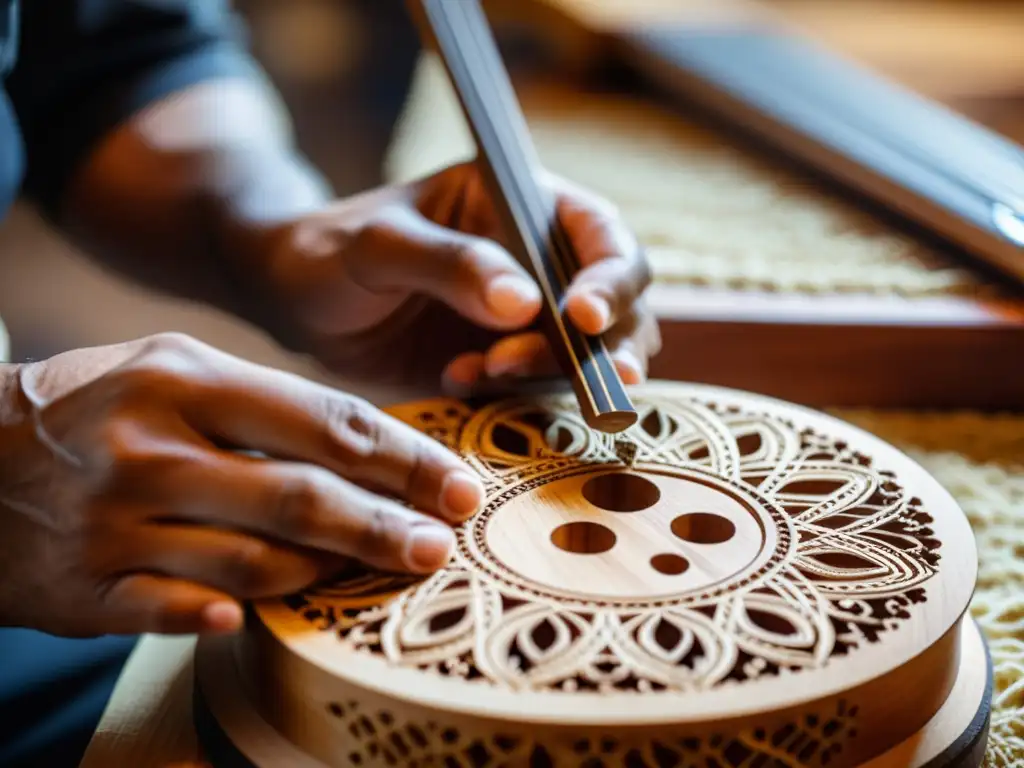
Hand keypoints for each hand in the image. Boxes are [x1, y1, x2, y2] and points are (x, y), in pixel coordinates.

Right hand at [0, 334, 483, 637]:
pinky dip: (226, 614)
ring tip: (376, 571)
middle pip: (299, 498)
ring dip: (325, 572)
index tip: (460, 487)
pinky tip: (259, 614)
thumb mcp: (174, 370)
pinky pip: (175, 612)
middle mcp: (150, 449)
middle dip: (384, 527)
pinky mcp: (84, 588)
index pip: (324, 422)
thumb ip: (267, 407)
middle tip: (441, 545)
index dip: (404, 459)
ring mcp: (113, 523)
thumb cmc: (99, 407)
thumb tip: (375, 451)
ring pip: (252, 563)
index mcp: (184, 380)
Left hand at [252, 160, 660, 393]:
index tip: (584, 318)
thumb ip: (449, 263)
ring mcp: (530, 321)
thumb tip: (525, 303)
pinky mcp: (508, 368)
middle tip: (568, 373)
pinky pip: (543, 393)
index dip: (612, 277)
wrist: (295, 303)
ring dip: (555, 374)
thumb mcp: (379, 245)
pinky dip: (516, 397)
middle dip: (603, 344)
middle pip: (621, 305)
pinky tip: (459, 381)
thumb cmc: (331, 251)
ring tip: (483, 371)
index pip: (602, 235)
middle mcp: (541, 263)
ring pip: (592, 357)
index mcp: (522, 206)